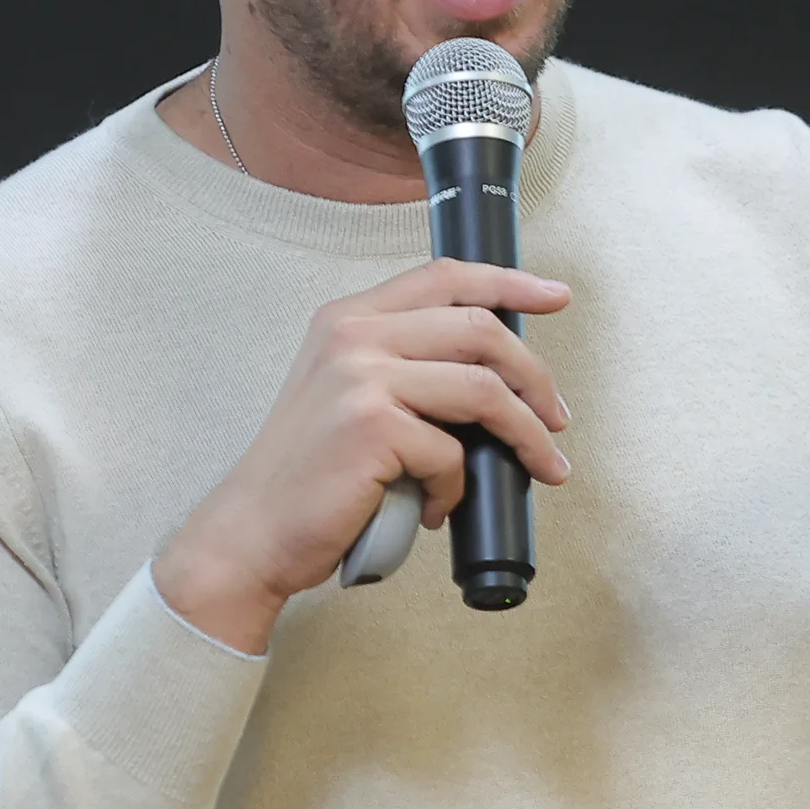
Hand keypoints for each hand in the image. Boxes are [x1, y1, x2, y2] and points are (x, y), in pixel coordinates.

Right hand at [154, 260, 572, 650]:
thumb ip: (404, 365)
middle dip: (535, 376)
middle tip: (556, 417)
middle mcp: (352, 335)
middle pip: (479, 329)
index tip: (554, 296)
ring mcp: (361, 378)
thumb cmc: (310, 474)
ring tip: (540, 465)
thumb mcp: (348, 393)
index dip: (509, 282)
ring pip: (483, 390)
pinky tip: (439, 507)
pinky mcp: (372, 427)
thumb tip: (497, 373)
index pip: (444, 277)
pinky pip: (453, 453)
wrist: (253, 531)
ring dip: (525, 434)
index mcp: (348, 318)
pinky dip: (458, 488)